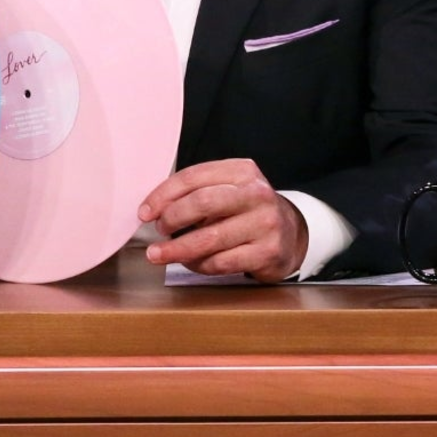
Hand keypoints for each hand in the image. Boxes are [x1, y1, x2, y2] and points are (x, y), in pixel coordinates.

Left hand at [139, 159, 307, 281]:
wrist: (292, 234)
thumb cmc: (244, 211)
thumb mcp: (225, 190)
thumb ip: (193, 193)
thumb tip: (151, 210)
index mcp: (242, 171)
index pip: (193, 177)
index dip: (162, 195)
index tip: (144, 212)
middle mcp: (257, 194)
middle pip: (202, 203)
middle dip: (171, 219)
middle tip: (158, 231)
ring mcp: (266, 224)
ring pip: (209, 238)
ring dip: (177, 249)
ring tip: (160, 254)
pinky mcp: (268, 252)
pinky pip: (221, 262)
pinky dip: (199, 265)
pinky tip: (191, 263)